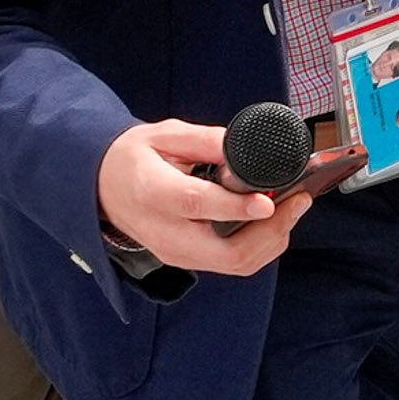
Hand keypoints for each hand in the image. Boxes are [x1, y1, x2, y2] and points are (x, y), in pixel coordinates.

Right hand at [97, 113, 304, 274]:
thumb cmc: (132, 159)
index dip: (237, 207)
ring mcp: (178, 254)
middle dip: (272, 231)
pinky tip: (274, 222)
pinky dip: (260, 246)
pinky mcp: (186, 261)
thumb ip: (206, 140)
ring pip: (237, 263)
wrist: (100, 188)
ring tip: (293, 208)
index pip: (198, 205)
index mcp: (155, 193)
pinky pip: (232, 263)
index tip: (268, 201)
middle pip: (228, 253)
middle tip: (298, 200)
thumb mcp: (164, 135)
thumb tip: (244, 144)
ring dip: (273, 240)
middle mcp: (167, 234)